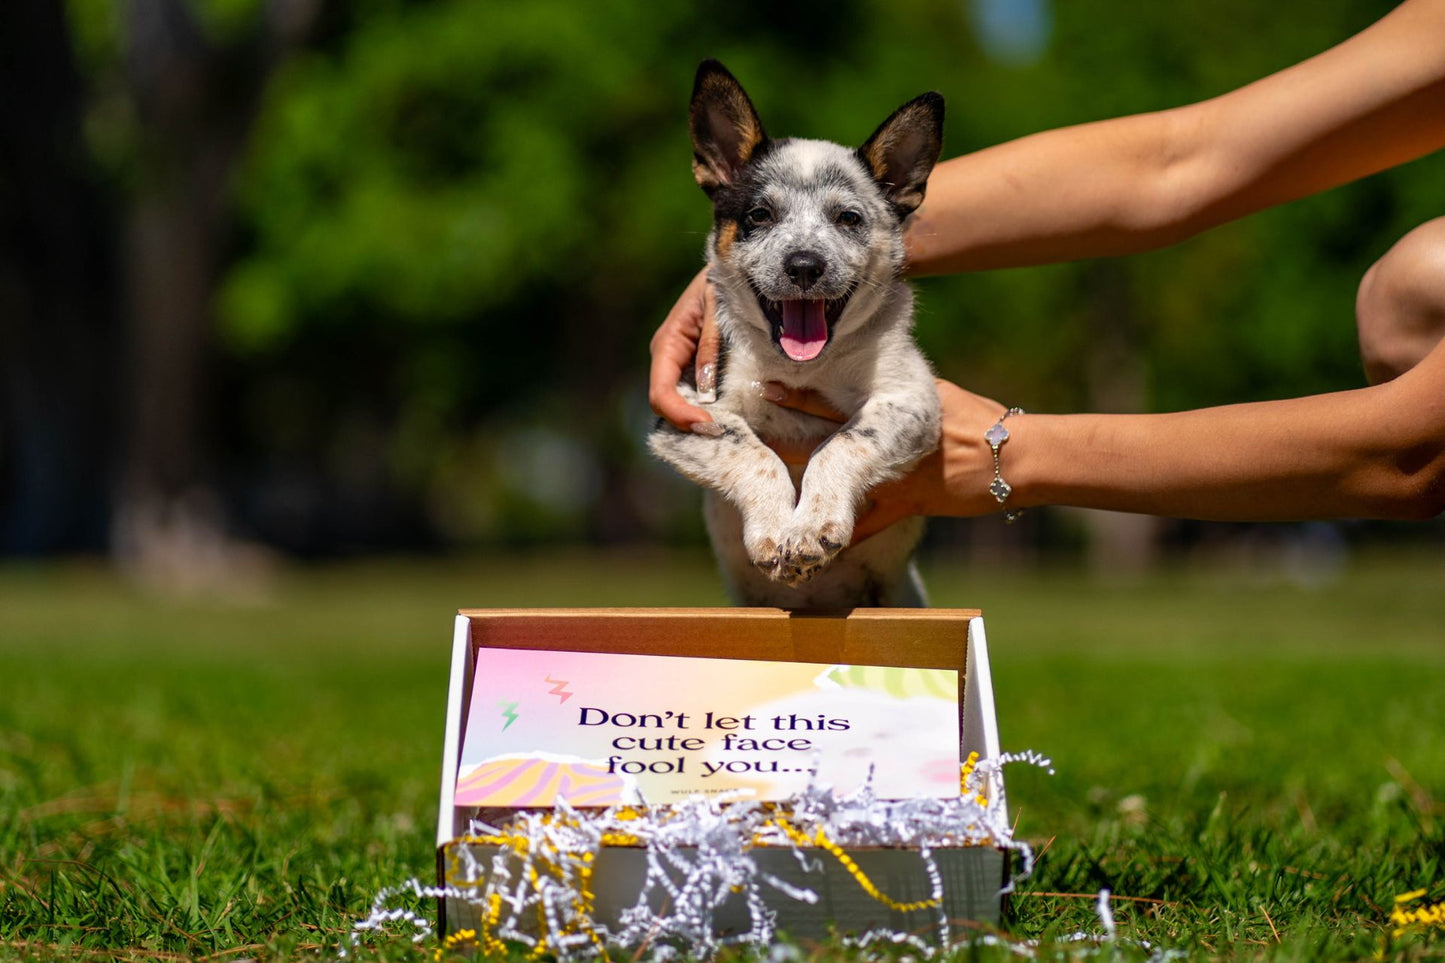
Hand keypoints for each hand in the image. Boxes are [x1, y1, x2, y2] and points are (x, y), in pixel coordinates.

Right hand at [649, 268, 722, 430]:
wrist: (732, 268)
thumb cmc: (724, 283)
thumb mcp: (718, 308)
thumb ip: (710, 343)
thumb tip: (706, 387)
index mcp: (668, 344)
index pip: (661, 393)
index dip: (680, 414)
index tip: (709, 425)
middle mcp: (668, 359)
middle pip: (667, 406)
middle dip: (689, 424)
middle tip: (723, 435)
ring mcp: (680, 366)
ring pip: (679, 405)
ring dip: (698, 421)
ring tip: (726, 431)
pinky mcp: (695, 368)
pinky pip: (695, 397)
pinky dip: (707, 411)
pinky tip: (727, 418)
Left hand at [761, 379, 1012, 539]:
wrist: (1013, 457)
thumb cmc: (980, 421)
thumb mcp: (936, 395)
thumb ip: (900, 392)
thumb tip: (876, 375)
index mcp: (891, 407)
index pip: (836, 398)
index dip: (798, 395)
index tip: (765, 387)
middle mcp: (886, 439)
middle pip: (824, 438)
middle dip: (786, 435)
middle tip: (748, 436)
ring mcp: (892, 473)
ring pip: (837, 482)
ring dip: (805, 491)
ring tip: (769, 499)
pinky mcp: (906, 504)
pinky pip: (866, 524)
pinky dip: (842, 536)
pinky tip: (814, 550)